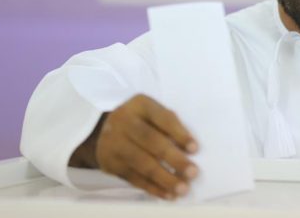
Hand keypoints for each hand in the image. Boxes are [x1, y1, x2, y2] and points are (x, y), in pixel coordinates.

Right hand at [74, 94, 198, 198]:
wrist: (105, 130)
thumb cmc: (141, 121)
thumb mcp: (152, 114)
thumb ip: (169, 125)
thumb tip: (189, 150)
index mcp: (140, 104)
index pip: (162, 118)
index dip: (179, 134)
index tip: (194, 149)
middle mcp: (123, 121)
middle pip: (151, 141)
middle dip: (174, 159)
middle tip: (192, 173)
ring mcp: (113, 142)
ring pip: (142, 163)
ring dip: (165, 178)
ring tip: (182, 188)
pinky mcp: (109, 163)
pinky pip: (133, 178)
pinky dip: (153, 188)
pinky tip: (168, 194)